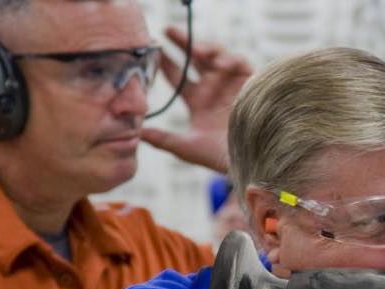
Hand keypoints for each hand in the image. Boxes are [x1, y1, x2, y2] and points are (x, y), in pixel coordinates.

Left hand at [140, 27, 252, 172]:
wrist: (247, 161)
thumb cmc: (218, 157)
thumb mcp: (186, 147)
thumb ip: (162, 139)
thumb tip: (136, 133)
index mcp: (197, 101)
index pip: (177, 75)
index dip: (165, 61)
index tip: (153, 51)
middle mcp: (213, 89)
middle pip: (195, 58)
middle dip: (183, 42)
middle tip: (168, 31)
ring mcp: (231, 85)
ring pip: (217, 55)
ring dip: (206, 48)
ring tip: (196, 50)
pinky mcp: (249, 85)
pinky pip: (240, 62)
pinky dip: (229, 59)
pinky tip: (219, 65)